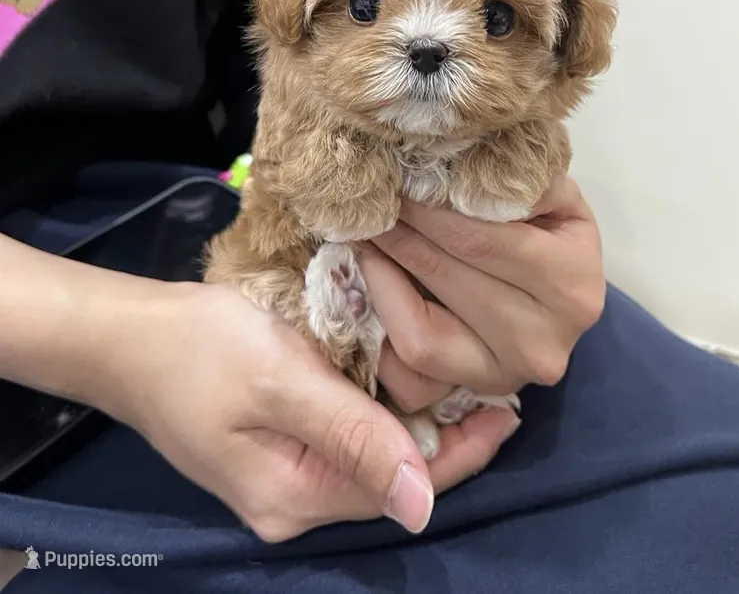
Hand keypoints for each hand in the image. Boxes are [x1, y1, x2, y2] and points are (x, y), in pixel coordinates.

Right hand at [110, 283, 520, 541]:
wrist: (127, 334)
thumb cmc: (199, 350)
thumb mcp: (280, 384)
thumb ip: (352, 438)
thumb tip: (424, 507)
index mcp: (295, 496)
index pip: (402, 486)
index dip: (461, 451)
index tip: (509, 408)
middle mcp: (293, 497)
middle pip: (391, 472)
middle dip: (445, 432)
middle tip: (495, 383)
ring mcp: (284, 468)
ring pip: (371, 449)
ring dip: (415, 415)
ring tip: (465, 375)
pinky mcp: (277, 438)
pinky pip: (345, 429)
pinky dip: (381, 403)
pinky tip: (405, 370)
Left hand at [359, 175, 604, 412]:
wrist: (562, 295)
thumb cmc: (552, 235)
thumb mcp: (554, 198)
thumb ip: (521, 180)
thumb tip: (458, 167)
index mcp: (573, 286)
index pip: (480, 241)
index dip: (426, 210)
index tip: (392, 180)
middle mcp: (543, 344)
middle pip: (447, 279)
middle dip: (398, 233)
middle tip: (367, 202)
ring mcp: (505, 378)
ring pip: (421, 336)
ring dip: (381, 276)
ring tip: (365, 236)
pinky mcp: (471, 394)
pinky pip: (408, 375)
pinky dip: (381, 332)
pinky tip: (370, 283)